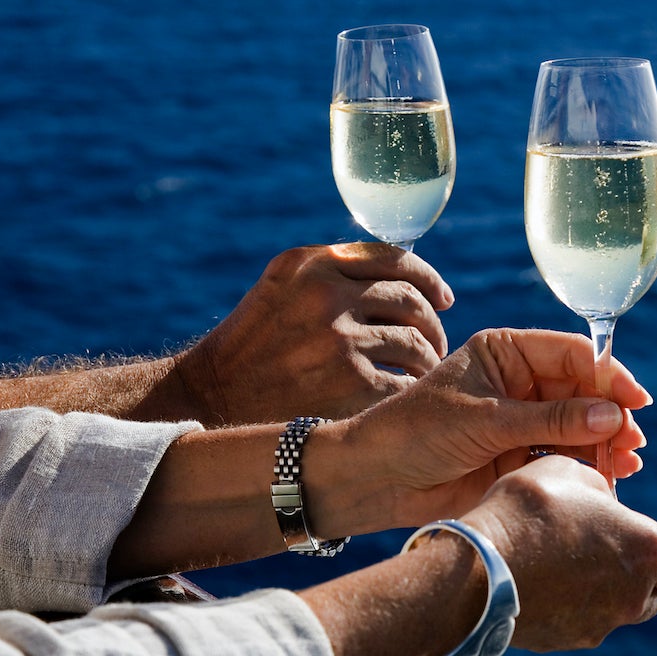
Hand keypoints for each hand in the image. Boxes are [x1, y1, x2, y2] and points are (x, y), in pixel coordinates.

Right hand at [171, 244, 451, 424]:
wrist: (213, 394)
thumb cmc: (255, 343)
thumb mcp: (284, 287)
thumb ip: (334, 273)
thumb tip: (406, 276)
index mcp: (313, 263)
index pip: (394, 258)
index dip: (428, 278)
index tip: (443, 298)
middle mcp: (327, 294)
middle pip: (410, 301)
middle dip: (433, 323)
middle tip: (437, 341)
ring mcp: (340, 339)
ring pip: (415, 343)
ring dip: (429, 360)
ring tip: (425, 372)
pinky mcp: (350, 383)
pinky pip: (404, 382)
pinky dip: (414, 390)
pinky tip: (410, 397)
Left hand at [313, 328, 649, 534]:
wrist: (379, 479)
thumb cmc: (419, 432)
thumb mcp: (488, 420)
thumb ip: (552, 419)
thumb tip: (612, 416)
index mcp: (507, 353)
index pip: (572, 354)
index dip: (608, 375)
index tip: (636, 401)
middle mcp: (520, 383)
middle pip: (584, 392)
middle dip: (611, 415)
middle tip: (632, 441)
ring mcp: (522, 421)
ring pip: (580, 427)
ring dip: (606, 444)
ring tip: (627, 463)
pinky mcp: (520, 458)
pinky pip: (565, 457)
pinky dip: (589, 466)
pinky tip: (610, 476)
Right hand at [465, 456, 656, 650]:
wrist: (477, 564)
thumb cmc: (529, 508)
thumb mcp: (571, 473)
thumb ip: (600, 492)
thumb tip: (603, 504)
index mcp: (647, 551)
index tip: (645, 545)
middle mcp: (632, 597)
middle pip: (652, 597)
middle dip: (634, 578)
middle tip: (599, 552)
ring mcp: (599, 625)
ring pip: (614, 613)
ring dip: (600, 594)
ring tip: (561, 566)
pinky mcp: (565, 642)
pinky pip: (575, 624)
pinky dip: (565, 608)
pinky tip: (536, 582)